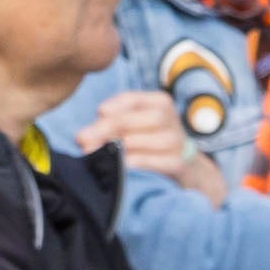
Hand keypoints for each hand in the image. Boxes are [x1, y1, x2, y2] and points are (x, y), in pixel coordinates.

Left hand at [77, 91, 230, 204]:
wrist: (187, 171)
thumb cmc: (152, 145)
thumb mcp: (136, 127)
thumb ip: (112, 125)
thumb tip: (82, 137)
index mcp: (160, 102)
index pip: (131, 99)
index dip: (110, 107)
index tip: (96, 116)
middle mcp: (170, 119)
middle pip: (134, 119)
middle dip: (106, 128)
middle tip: (83, 139)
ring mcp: (177, 142)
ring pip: (145, 140)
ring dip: (118, 148)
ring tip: (98, 155)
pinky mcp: (180, 164)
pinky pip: (157, 162)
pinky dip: (138, 163)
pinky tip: (122, 167)